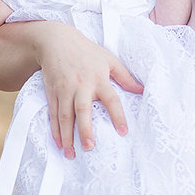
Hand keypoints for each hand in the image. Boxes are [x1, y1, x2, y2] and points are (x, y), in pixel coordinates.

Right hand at [33, 23, 142, 157]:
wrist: (56, 40)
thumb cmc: (86, 51)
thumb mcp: (109, 59)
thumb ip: (125, 76)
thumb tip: (142, 90)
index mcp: (98, 78)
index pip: (111, 99)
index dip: (118, 115)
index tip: (123, 132)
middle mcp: (80, 86)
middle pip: (82, 110)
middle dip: (85, 129)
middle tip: (90, 147)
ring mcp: (64, 90)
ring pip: (64, 116)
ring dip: (67, 136)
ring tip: (71, 154)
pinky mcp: (52, 92)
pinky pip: (53, 114)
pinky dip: (55, 129)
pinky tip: (59, 143)